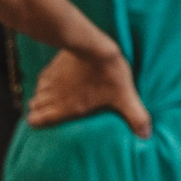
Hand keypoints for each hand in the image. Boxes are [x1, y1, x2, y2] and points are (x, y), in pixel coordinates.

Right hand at [29, 48, 150, 136]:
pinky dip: (46, 83)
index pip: (36, 121)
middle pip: (34, 108)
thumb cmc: (109, 74)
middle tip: (51, 112)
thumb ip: (135, 117)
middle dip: (39, 111)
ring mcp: (51, 80)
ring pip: (36, 93)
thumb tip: (146, 135)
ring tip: (54, 99)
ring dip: (42, 97)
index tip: (44, 125)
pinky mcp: (53, 65)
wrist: (94, 45)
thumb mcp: (125, 97)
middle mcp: (52, 96)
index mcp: (64, 108)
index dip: (37, 123)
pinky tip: (56, 82)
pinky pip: (42, 78)